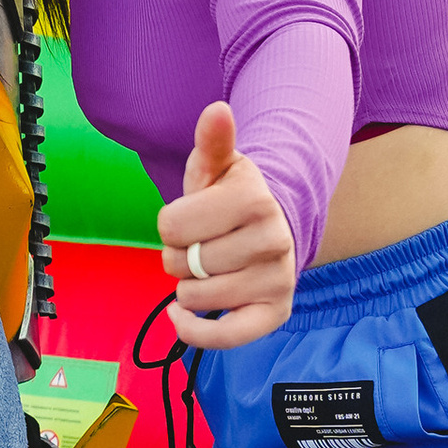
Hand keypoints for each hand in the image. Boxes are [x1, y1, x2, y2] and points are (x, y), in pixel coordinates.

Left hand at [158, 100, 296, 348]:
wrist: (273, 228)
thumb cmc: (231, 198)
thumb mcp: (218, 167)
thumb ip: (212, 142)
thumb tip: (217, 110)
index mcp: (254, 199)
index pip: (169, 225)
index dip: (169, 225)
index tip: (190, 219)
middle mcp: (273, 240)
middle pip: (179, 264)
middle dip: (176, 257)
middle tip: (199, 246)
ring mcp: (278, 279)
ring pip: (193, 297)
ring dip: (187, 288)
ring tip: (208, 270)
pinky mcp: (275, 313)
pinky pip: (222, 338)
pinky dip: (193, 331)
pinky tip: (181, 316)